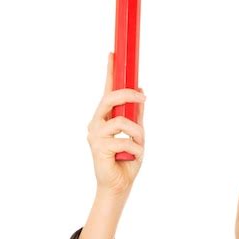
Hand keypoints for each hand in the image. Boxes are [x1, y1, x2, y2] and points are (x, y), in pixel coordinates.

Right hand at [86, 52, 145, 196]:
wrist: (119, 185)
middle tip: (144, 97)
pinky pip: (125, 141)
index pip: (106, 90)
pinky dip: (136, 149)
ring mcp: (95, 135)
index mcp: (104, 117)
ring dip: (137, 133)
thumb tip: (141, 90)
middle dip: (128, 94)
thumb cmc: (126, 159)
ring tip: (138, 145)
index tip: (113, 53)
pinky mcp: (98, 149)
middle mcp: (96, 123)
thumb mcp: (136, 133)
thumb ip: (136, 114)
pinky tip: (131, 157)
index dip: (109, 71)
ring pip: (121, 122)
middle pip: (109, 98)